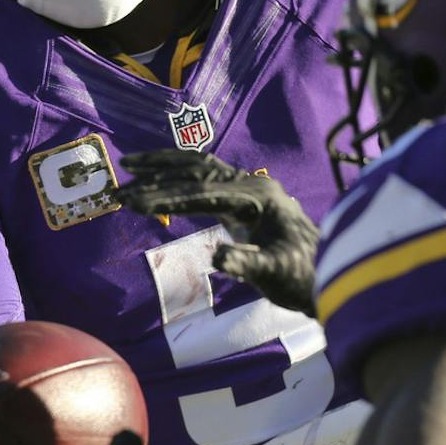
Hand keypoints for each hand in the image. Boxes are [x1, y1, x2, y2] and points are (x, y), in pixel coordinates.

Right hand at [116, 149, 319, 314]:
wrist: (327, 276)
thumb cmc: (301, 278)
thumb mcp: (274, 275)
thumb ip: (246, 264)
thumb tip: (216, 258)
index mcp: (258, 197)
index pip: (202, 192)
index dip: (164, 196)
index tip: (131, 201)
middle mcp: (252, 184)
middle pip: (196, 170)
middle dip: (155, 176)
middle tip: (118, 188)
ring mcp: (249, 188)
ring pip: (200, 166)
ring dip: (164, 166)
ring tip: (129, 166)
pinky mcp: (244, 198)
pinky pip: (206, 177)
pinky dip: (179, 175)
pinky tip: (159, 178)